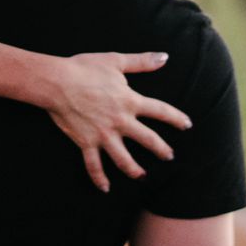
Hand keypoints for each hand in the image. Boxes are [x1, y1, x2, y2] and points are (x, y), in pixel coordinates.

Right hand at [44, 51, 191, 193]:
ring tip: (142, 176)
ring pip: (124, 159)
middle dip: (161, 150)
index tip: (187, 125)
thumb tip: (164, 57)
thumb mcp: (116, 61)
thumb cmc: (85, 68)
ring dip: (135, 170)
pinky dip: (99, 178)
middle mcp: (121, 121)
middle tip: (170, 156)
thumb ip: (142, 62)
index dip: (176, 118)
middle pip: (148, 139)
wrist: (57, 82)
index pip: (160, 111)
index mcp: (130, 101)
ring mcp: (104, 135)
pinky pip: (94, 165)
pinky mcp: (86, 143)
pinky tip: (105, 188)